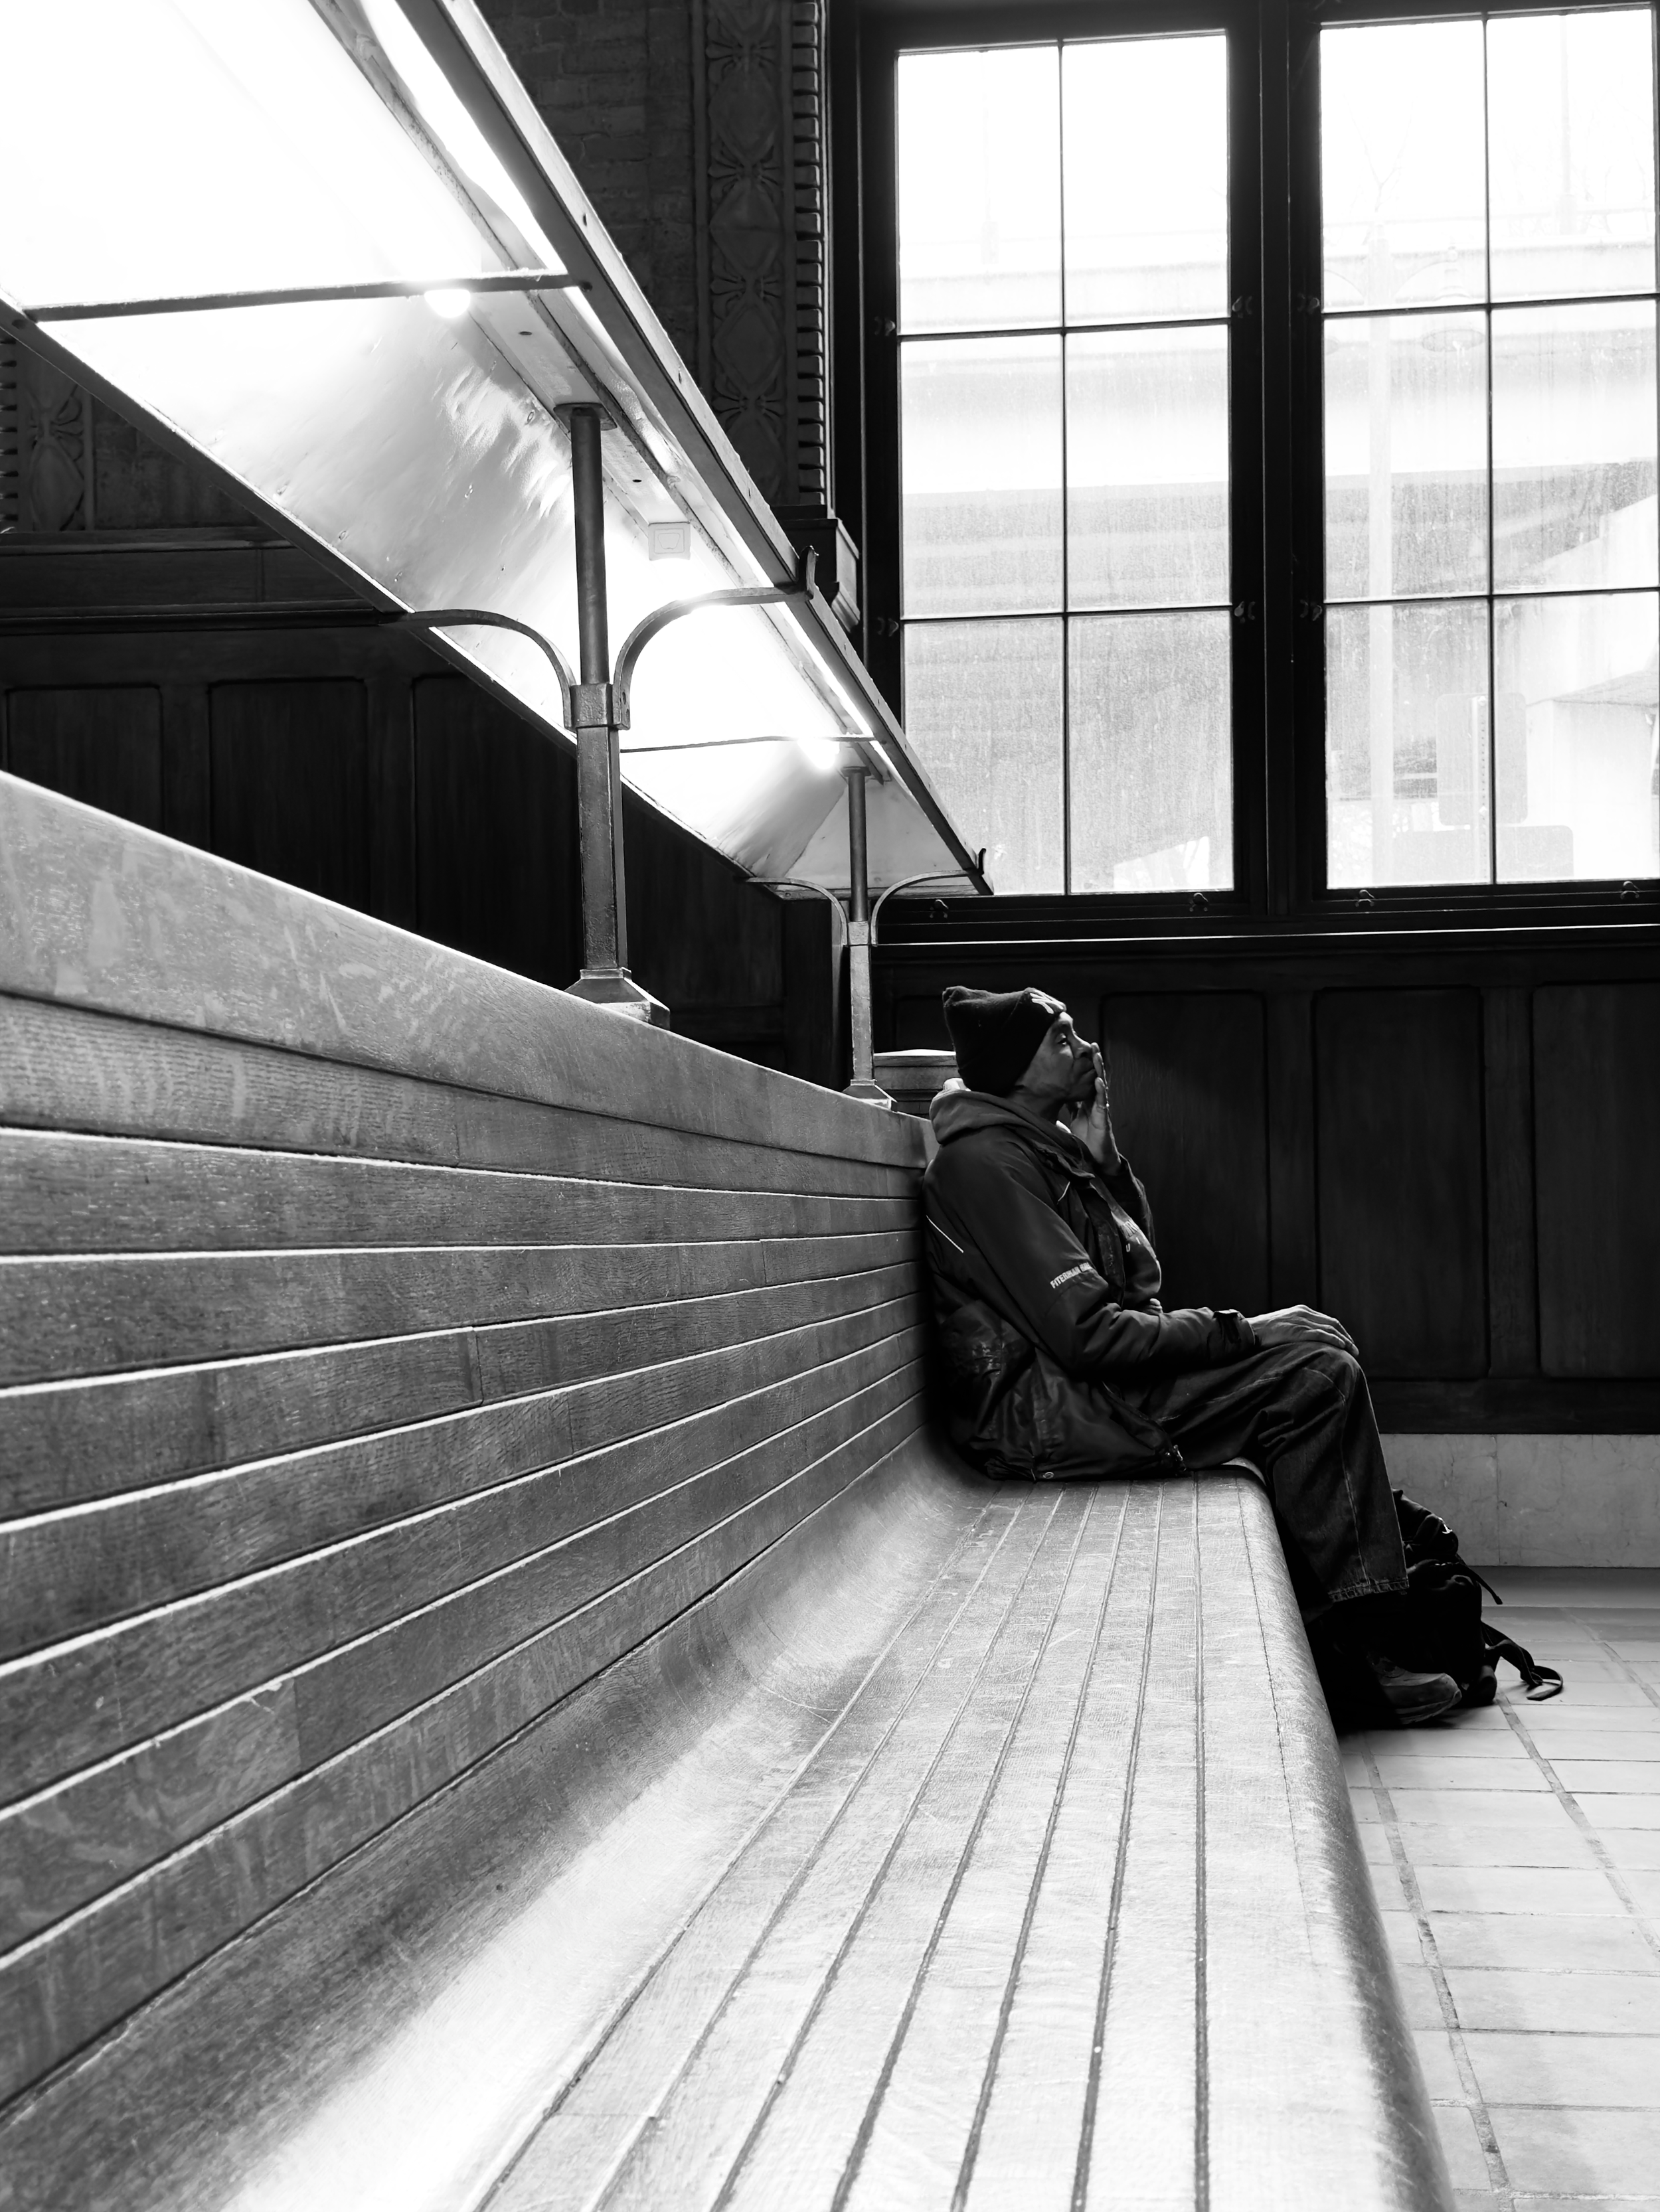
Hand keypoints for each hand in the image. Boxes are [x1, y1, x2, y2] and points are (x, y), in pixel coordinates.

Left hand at [1061, 1044, 1121, 1169]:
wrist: (1096, 1158)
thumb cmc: (1087, 1139)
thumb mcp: (1073, 1120)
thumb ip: (1068, 1110)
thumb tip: (1056, 1101)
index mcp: (1088, 1102)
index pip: (1086, 1080)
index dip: (1084, 1067)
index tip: (1081, 1051)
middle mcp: (1096, 1103)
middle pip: (1095, 1077)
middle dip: (1094, 1061)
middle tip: (1091, 1044)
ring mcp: (1101, 1109)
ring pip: (1101, 1086)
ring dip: (1099, 1070)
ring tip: (1097, 1055)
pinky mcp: (1103, 1119)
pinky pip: (1102, 1103)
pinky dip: (1101, 1091)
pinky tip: (1098, 1081)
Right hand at [1247, 1304, 1358, 1358]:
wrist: (1248, 1331)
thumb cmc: (1262, 1332)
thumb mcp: (1282, 1326)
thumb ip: (1295, 1329)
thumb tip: (1304, 1341)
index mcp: (1301, 1311)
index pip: (1327, 1320)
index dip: (1340, 1331)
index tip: (1347, 1342)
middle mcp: (1303, 1313)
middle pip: (1333, 1323)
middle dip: (1346, 1336)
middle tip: (1354, 1349)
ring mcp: (1301, 1321)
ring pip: (1330, 1329)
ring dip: (1344, 1340)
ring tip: (1353, 1352)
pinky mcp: (1297, 1331)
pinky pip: (1321, 1335)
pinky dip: (1334, 1340)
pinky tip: (1342, 1347)